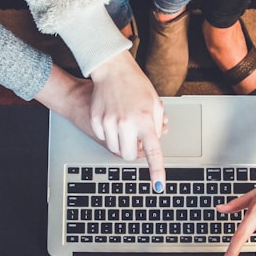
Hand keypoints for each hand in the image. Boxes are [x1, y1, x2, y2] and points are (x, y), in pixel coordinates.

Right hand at [90, 51, 166, 191]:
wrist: (112, 70)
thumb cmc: (136, 84)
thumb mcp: (154, 103)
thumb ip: (157, 125)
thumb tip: (154, 141)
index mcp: (145, 120)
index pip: (153, 152)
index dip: (156, 171)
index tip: (158, 186)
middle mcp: (126, 123)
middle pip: (129, 155)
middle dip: (134, 152)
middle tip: (136, 139)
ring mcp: (109, 122)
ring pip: (115, 149)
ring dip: (121, 143)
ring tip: (125, 125)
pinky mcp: (96, 120)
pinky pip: (103, 138)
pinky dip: (109, 134)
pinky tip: (113, 119)